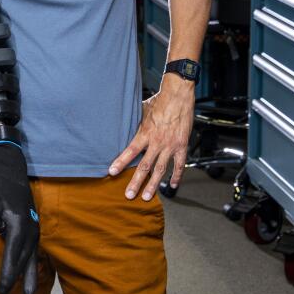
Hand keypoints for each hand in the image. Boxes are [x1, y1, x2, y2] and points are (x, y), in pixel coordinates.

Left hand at [0, 142, 39, 293]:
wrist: (12, 169)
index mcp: (18, 222)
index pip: (12, 253)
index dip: (7, 273)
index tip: (2, 288)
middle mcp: (29, 227)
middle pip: (23, 258)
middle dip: (15, 277)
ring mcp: (34, 226)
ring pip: (31, 255)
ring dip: (28, 274)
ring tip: (28, 293)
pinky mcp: (33, 225)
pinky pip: (33, 249)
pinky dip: (31, 263)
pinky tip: (31, 272)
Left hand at [109, 73, 195, 199]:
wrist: (178, 96)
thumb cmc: (159, 102)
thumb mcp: (141, 111)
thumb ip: (134, 123)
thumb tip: (121, 127)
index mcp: (145, 133)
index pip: (130, 151)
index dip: (121, 162)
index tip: (112, 172)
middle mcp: (157, 142)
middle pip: (145, 166)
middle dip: (136, 182)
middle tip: (128, 195)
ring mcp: (170, 146)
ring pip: (160, 170)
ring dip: (153, 185)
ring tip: (147, 196)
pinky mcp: (182, 146)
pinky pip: (179, 165)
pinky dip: (176, 176)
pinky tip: (171, 185)